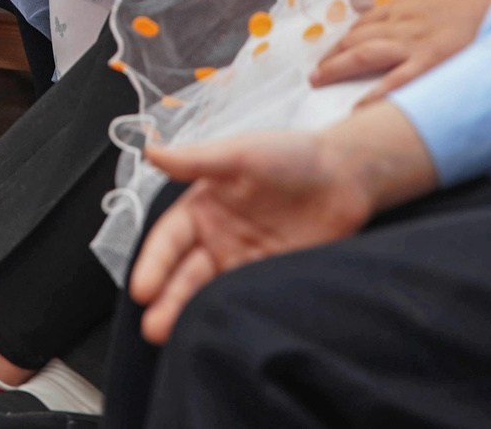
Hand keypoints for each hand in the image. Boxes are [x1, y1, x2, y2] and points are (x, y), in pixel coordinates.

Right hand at [130, 129, 376, 342]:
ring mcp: (244, 262)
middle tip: (154, 328)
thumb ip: (195, 160)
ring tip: (178, 339)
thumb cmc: (292, 155)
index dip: (154, 266)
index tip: (142, 291)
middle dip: (168, 301)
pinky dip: (233, 317)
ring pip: (211, 293)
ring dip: (193, 314)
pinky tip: (223, 333)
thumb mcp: (239, 153)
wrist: (348, 176)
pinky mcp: (272, 279)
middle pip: (185, 274)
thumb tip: (151, 152)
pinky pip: (246, 301)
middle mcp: (217, 238)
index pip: (168, 242)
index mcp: (202, 208)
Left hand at [313, 0, 490, 97]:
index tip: (334, 49)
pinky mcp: (430, 61)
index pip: (366, 21)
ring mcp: (413, 43)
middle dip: (334, 56)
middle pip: (358, 39)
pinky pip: (394, 82)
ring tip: (319, 83)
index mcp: (404, 3)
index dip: (347, 37)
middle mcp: (402, 22)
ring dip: (338, 68)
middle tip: (315, 73)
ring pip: (365, 55)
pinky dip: (373, 96)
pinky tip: (357, 109)